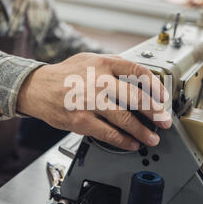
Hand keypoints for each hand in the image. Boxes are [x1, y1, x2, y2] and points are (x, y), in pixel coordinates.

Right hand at [17, 53, 171, 150]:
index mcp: (104, 64)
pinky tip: (131, 143)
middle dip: (155, 113)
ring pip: (124, 120)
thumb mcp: (89, 60)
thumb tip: (139, 77)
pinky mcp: (81, 121)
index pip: (138, 71)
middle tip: (165, 122)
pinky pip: (108, 134)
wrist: (37, 88)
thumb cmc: (65, 75)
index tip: (163, 97)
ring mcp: (90, 102)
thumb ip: (113, 66)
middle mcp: (99, 82)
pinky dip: (123, 141)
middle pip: (136, 98)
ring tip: (152, 138)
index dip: (155, 86)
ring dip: (142, 132)